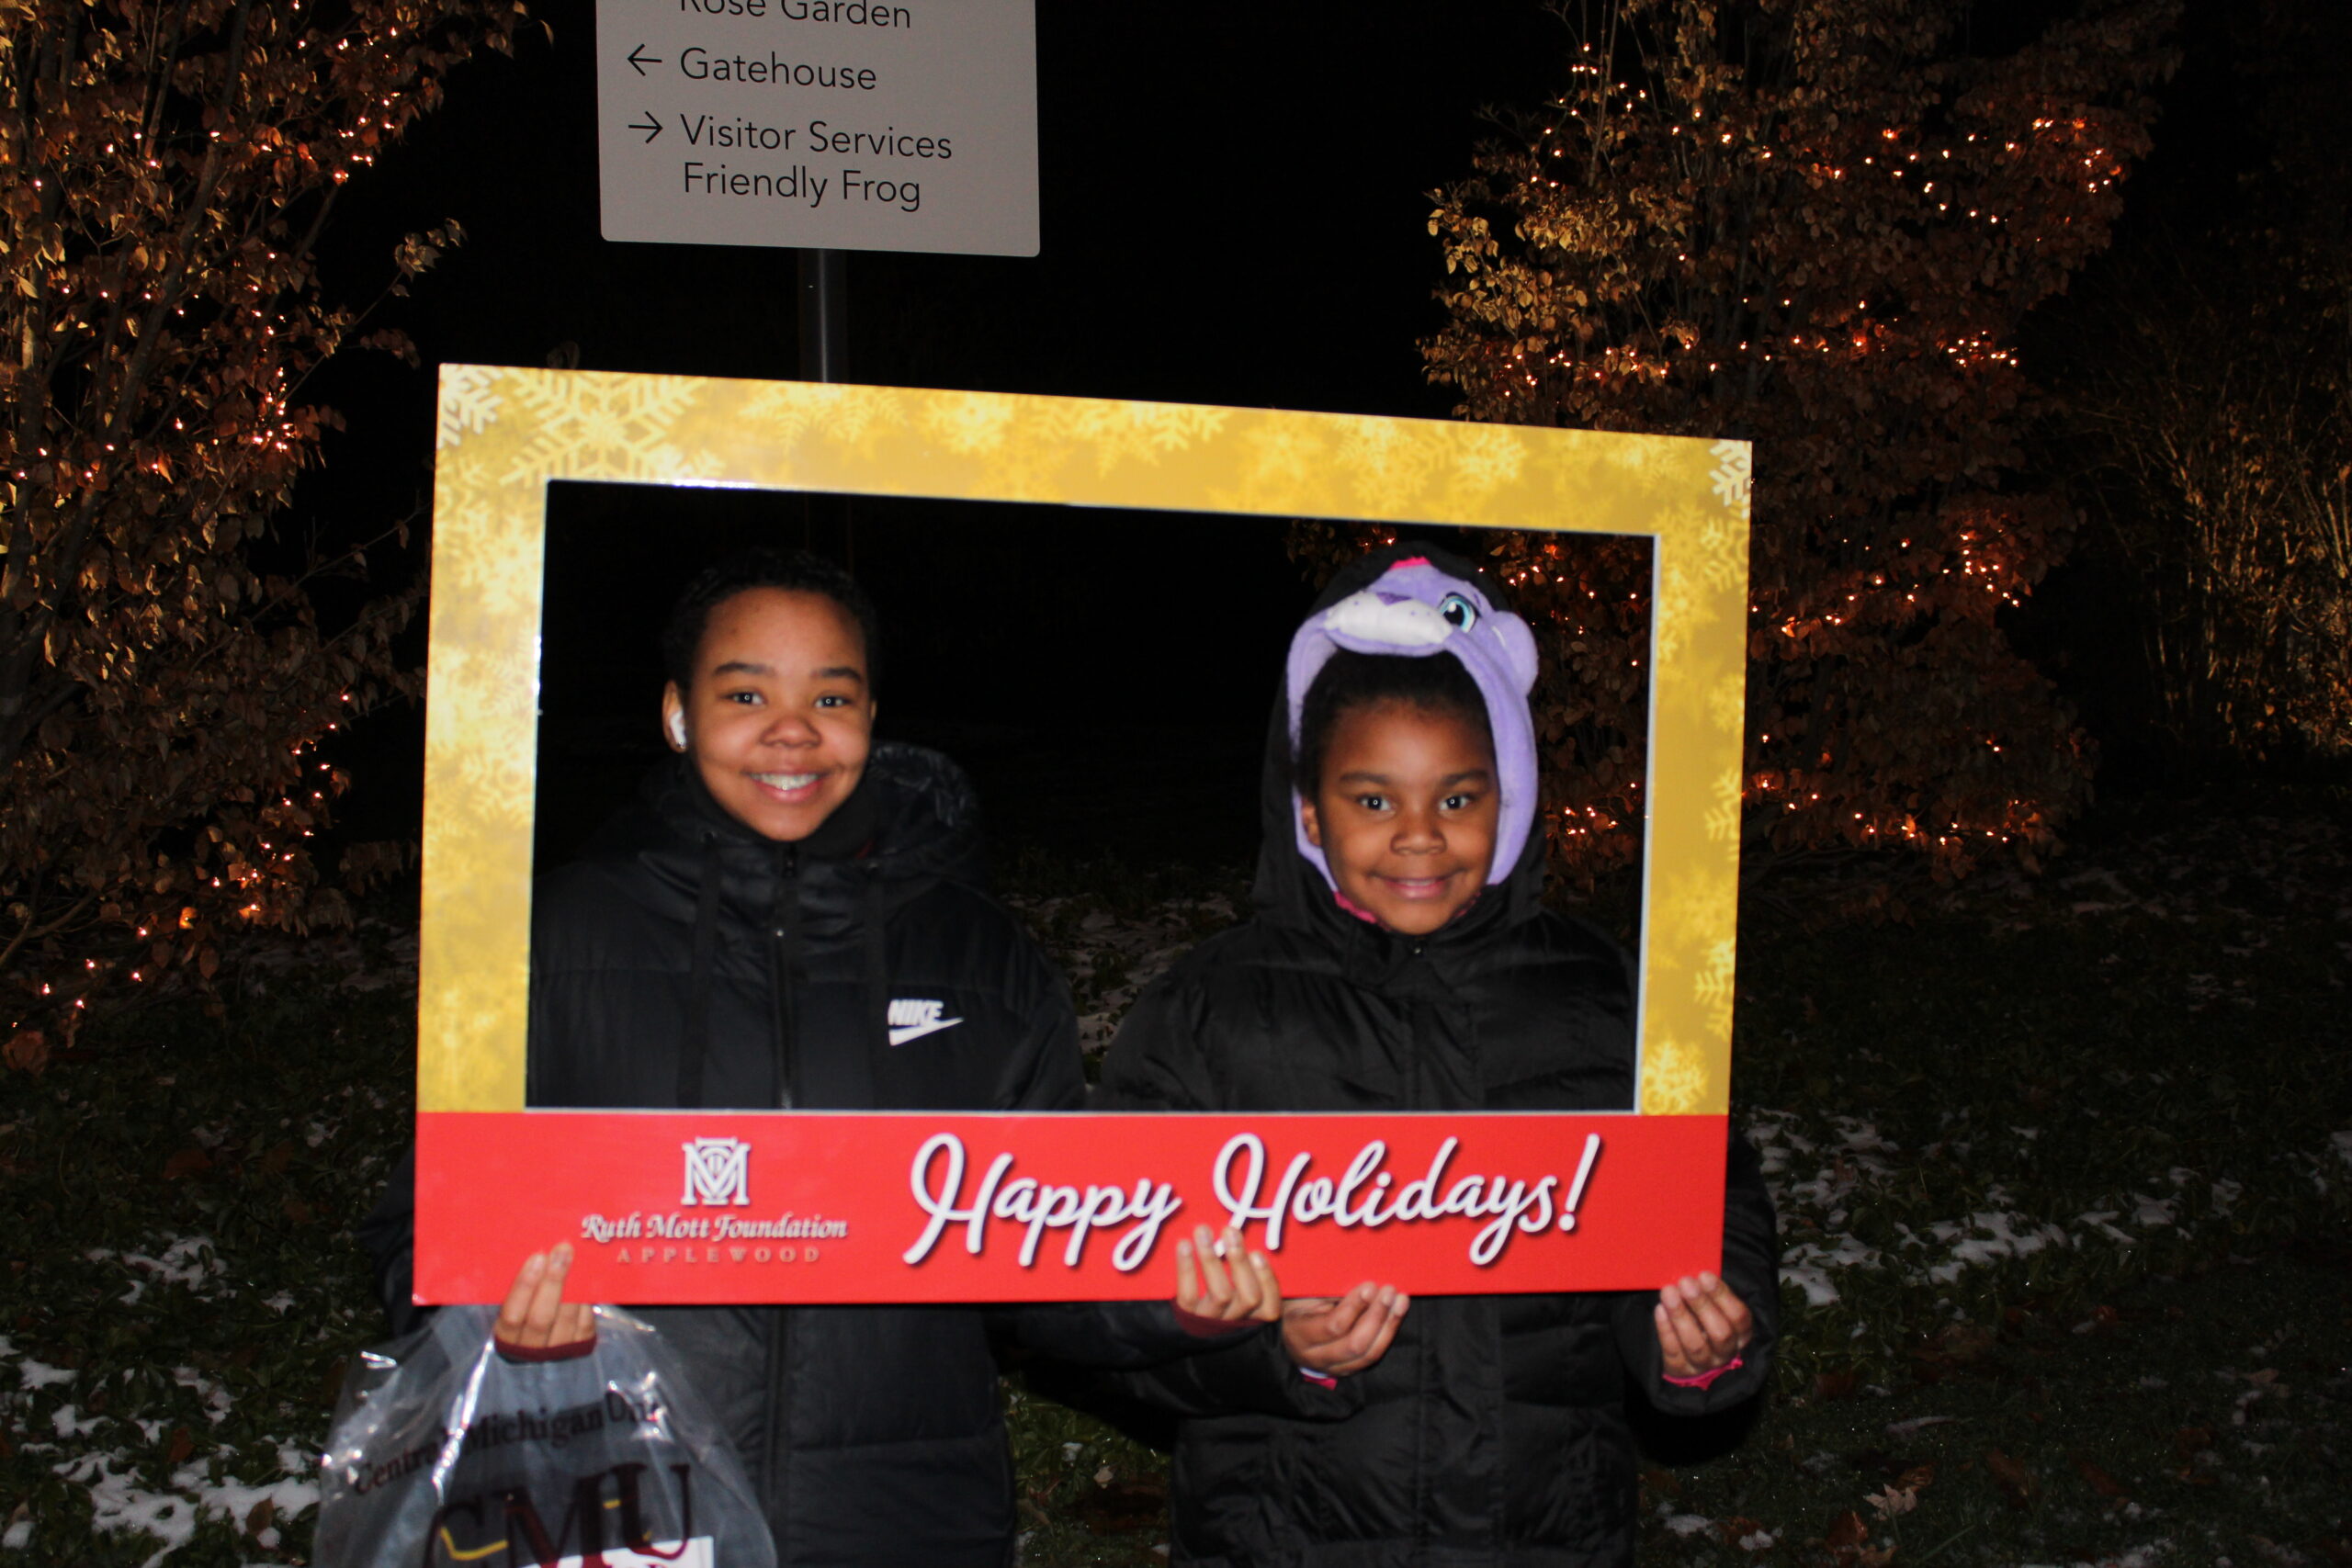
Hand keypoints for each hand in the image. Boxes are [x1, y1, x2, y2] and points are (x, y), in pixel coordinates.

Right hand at [494, 1244, 596, 1351]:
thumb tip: (536, 1252)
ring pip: (564, 1320)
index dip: (524, 1286)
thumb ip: (520, 1286)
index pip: (512, 1316)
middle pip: (540, 1318)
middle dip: (552, 1282)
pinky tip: (585, 1279)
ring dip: (571, 1287)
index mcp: (507, 1336)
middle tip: (561, 1251)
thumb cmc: (525, 1310)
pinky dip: (585, 1301)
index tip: (537, 1257)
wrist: (545, 1340)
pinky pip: (584, 1323)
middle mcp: (530, 1349)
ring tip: (575, 1259)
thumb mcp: (514, 1303)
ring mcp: (556, 1351)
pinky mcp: (580, 1346)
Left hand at [1174, 1225, 1280, 1324]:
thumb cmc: (1219, 1292)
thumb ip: (1250, 1271)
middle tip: (1230, 1230)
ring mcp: (1212, 1321)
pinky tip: (1184, 1244)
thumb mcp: (1240, 1288)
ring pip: (1221, 1294)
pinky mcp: (1188, 1317)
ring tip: (1203, 1231)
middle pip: (1249, 1297)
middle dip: (1241, 1261)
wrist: (1178, 1326)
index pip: (1271, 1306)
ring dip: (1212, 1259)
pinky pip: (1189, 1295)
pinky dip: (1187, 1268)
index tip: (1257, 1253)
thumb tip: (1253, 1241)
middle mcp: (1236, 1321)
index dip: (1267, 1280)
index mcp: (1254, 1316)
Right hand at [1281, 1282, 1407, 1375]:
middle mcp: (1315, 1357)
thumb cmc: (1296, 1303)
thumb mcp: (1304, 1293)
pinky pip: (1372, 1356)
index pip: (1334, 1326)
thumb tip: (1363, 1285)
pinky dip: (1387, 1334)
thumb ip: (1329, 1292)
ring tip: (1401, 1300)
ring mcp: (1333, 1368)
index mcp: (1300, 1334)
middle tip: (1389, 1291)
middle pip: (1355, 1344)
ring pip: (1368, 1354)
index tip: (1370, 1286)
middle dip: (1377, 1315)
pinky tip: (1397, 1313)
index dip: (1355, 1306)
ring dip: (1388, 1325)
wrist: (1287, 1331)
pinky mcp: (1347, 1369)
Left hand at [1653, 1270, 1752, 1378]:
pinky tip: (1660, 1310)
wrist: (1688, 1355)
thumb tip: (1695, 1273)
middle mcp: (1726, 1351)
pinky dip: (1666, 1329)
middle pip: (1720, 1333)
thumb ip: (1708, 1291)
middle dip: (1702, 1305)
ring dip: (1681, 1315)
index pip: (1739, 1317)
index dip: (1722, 1296)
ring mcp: (1704, 1364)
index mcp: (1740, 1333)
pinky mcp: (1681, 1370)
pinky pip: (1673, 1350)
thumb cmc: (1702, 1318)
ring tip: (1669, 1292)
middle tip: (1686, 1283)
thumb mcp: (1713, 1305)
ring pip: (1695, 1344)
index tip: (1704, 1275)